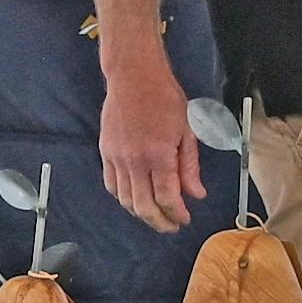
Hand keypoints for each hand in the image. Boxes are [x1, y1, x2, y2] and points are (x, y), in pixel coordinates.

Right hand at [99, 43, 201, 232]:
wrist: (134, 76)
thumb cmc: (165, 98)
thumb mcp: (187, 130)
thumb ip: (189, 166)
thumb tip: (196, 194)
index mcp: (158, 154)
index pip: (167, 198)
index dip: (177, 214)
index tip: (185, 219)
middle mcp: (134, 160)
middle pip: (144, 206)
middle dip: (159, 222)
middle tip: (171, 226)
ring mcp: (116, 157)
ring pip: (125, 200)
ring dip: (141, 213)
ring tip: (155, 214)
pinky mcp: (106, 152)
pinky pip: (112, 185)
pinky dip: (124, 198)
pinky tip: (136, 198)